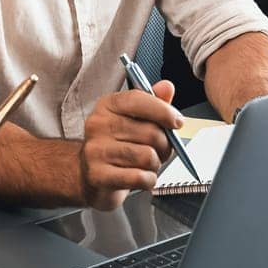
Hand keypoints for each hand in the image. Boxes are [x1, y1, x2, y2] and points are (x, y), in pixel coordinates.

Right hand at [78, 80, 179, 210]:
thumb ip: (153, 103)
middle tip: (160, 151)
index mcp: (107, 105)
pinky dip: (148, 180)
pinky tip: (142, 177)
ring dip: (155, 165)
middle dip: (164, 146)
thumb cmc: (117, 145)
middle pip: (150, 132)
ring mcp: (96, 150)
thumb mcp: (134, 119)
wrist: (90, 175)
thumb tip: (167, 87)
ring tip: (147, 164)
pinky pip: (139, 177)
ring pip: (147, 156)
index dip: (163, 110)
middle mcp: (98, 124)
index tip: (177, 122)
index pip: (138, 100)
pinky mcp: (98, 175)